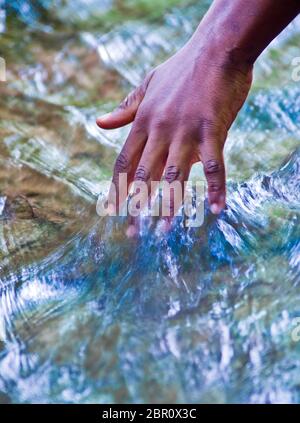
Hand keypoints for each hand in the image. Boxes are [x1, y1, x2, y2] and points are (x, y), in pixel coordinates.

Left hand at [97, 39, 252, 215]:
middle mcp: (160, 130)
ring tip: (164, 232)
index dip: (116, 188)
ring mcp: (186, 131)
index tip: (111, 210)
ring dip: (169, 206)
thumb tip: (99, 123)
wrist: (217, 47)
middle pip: (143, 176)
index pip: (124, 162)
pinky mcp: (212, 129)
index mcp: (144, 121)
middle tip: (132, 233)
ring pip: (173, 176)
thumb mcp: (148, 84)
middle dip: (136, 206)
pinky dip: (216, 188)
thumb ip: (126, 108)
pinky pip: (214, 165)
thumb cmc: (183, 69)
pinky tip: (217, 209)